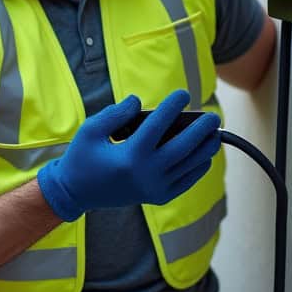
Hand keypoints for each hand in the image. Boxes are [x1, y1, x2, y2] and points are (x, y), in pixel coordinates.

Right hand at [35, 90, 220, 221]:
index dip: (173, 106)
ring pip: (189, 166)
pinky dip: (198, 169)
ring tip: (216, 133)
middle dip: (201, 129)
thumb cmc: (82, 157)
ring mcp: (154, 188)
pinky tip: (205, 156)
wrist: (75, 192)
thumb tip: (138, 101)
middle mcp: (146, 174)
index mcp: (130, 156)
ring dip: (205, 149)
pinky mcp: (157, 197)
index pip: (158, 125)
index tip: (184, 93)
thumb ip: (116, 113)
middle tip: (213, 116)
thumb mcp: (91, 130)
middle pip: (183, 147)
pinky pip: (186, 182)